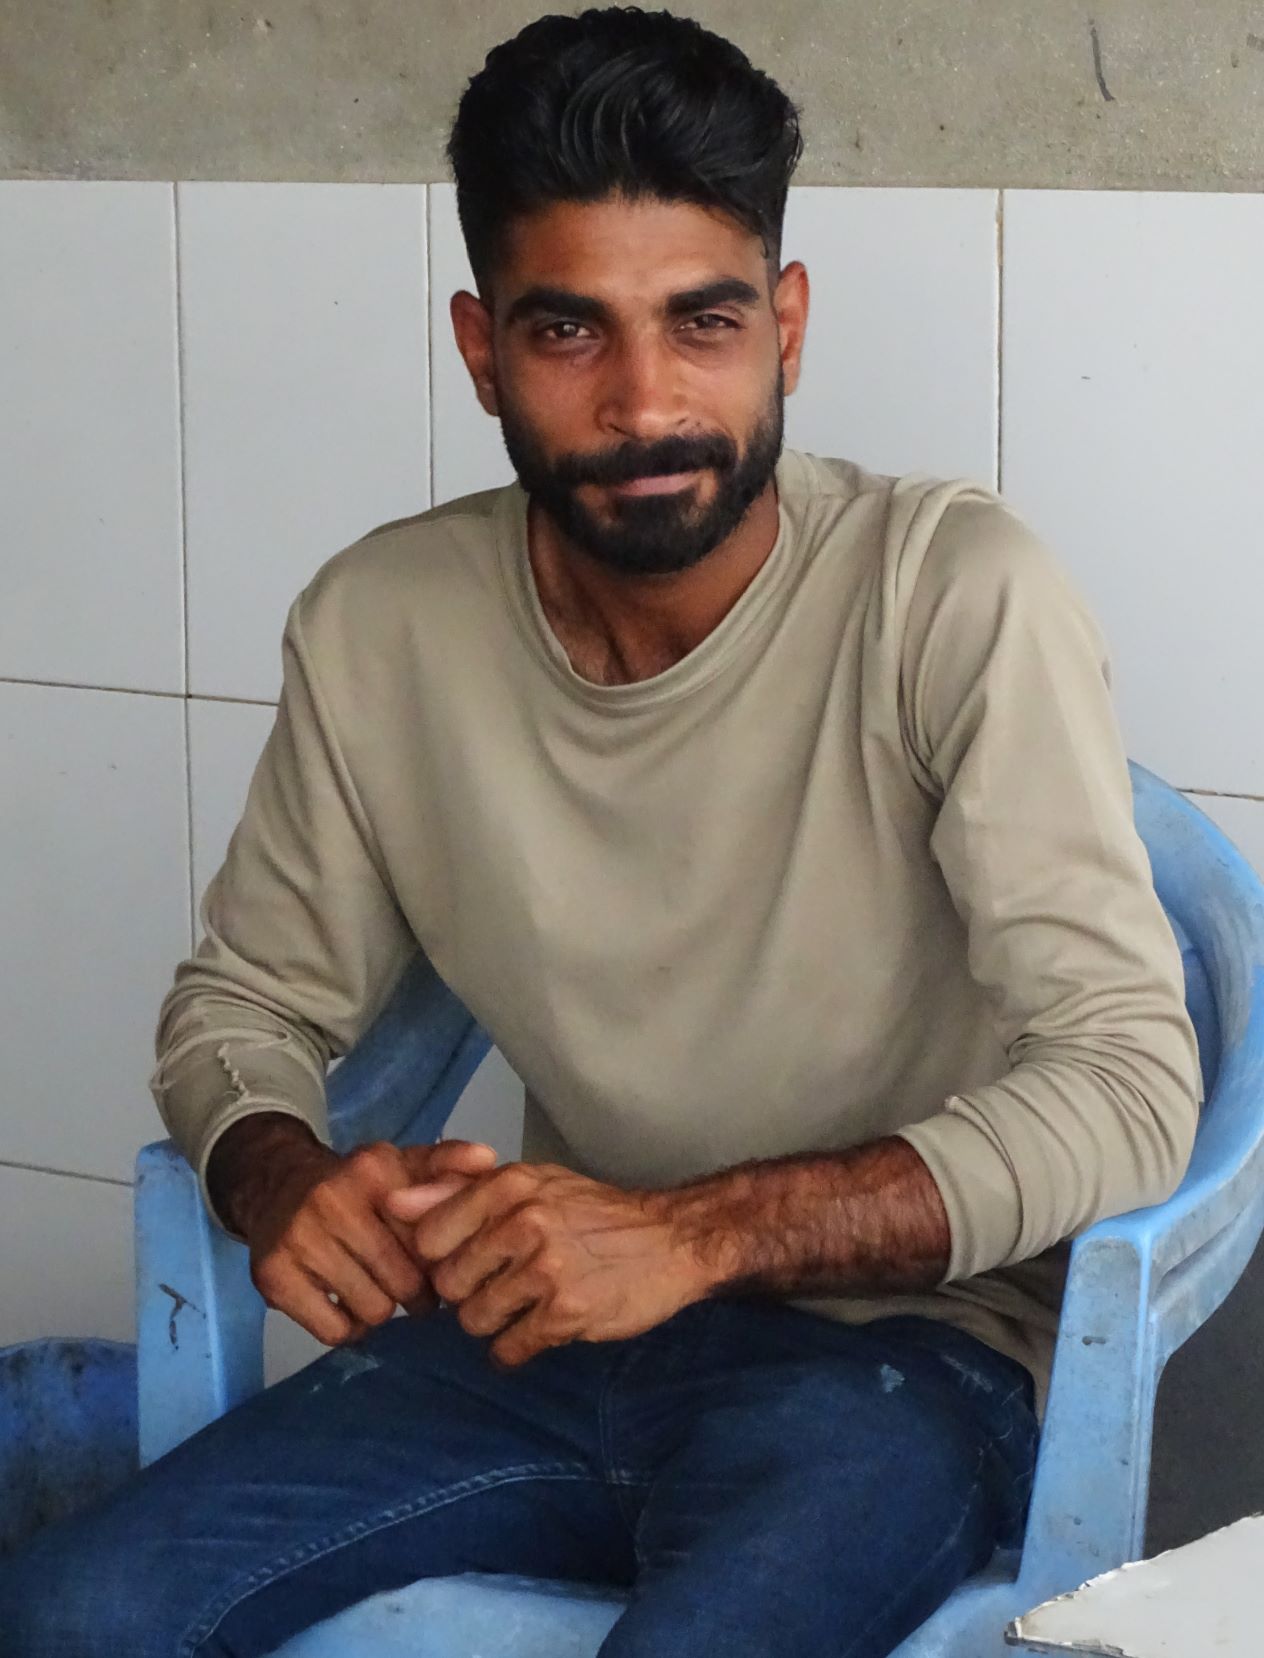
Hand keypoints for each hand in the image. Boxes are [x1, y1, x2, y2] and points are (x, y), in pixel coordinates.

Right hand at [208, 1113, 496, 1345]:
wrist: (276, 1185)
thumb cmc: (357, 1185)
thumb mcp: (403, 1163)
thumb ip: (448, 1163)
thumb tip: (487, 1158)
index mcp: (374, 1170)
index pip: (431, 1239)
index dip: (440, 1260)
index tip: (436, 1264)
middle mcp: (333, 1200)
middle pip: (405, 1282)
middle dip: (414, 1293)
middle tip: (409, 1288)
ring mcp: (300, 1238)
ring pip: (373, 1311)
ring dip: (381, 1310)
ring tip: (376, 1291)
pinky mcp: (273, 1276)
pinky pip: (334, 1331)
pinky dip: (347, 1328)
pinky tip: (346, 1304)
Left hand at [384, 1163, 709, 1365]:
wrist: (670, 1240)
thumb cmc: (594, 1212)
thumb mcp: (532, 1184)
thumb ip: (459, 1191)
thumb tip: (392, 1203)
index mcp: (510, 1185)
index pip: (429, 1235)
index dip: (440, 1257)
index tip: (464, 1261)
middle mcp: (524, 1222)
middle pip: (448, 1284)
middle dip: (467, 1293)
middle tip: (501, 1285)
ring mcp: (546, 1269)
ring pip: (473, 1320)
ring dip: (492, 1322)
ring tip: (523, 1306)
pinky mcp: (566, 1314)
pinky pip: (508, 1350)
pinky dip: (516, 1349)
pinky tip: (538, 1329)